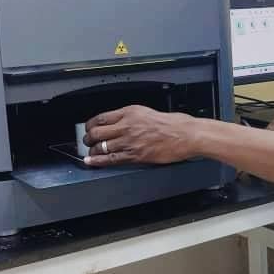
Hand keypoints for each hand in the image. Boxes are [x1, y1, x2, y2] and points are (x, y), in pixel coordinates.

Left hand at [82, 105, 196, 166]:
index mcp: (130, 112)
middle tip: (87, 141)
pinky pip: (110, 159)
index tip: (88, 128)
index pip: (100, 118)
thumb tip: (118, 123)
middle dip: (88, 138)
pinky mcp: (135, 155)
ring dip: (92, 151)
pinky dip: (97, 161)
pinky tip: (91, 162)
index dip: (90, 125)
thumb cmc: (172, 124)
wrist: (185, 134)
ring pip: (100, 146)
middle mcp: (127, 125)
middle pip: (96, 132)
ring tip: (90, 153)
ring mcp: (130, 141)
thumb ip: (131, 117)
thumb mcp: (147, 112)